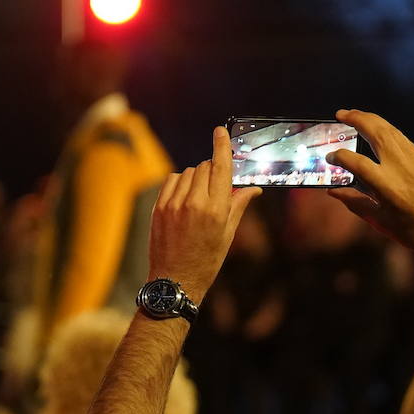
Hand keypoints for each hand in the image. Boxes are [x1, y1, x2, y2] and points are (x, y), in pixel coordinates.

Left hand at [148, 127, 260, 301]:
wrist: (175, 281)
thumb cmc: (206, 261)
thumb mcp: (228, 235)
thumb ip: (238, 205)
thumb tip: (253, 188)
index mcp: (215, 210)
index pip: (220, 167)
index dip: (221, 146)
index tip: (220, 131)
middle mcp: (194, 203)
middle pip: (204, 167)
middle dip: (212, 171)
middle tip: (216, 190)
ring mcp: (173, 204)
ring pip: (188, 173)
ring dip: (196, 178)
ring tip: (199, 200)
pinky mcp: (159, 207)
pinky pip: (171, 180)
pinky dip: (180, 183)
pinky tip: (184, 199)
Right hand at [325, 109, 413, 264]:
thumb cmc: (413, 234)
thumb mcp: (380, 221)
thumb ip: (355, 202)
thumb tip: (333, 190)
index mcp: (388, 188)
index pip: (356, 162)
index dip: (339, 156)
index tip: (330, 156)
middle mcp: (403, 169)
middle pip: (376, 133)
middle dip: (357, 119)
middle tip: (341, 113)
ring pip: (392, 131)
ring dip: (372, 120)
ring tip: (356, 116)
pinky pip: (404, 140)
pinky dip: (388, 131)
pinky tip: (379, 132)